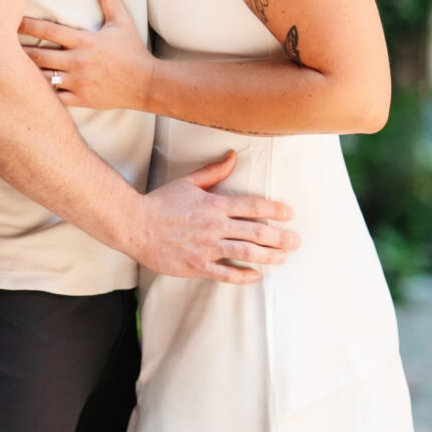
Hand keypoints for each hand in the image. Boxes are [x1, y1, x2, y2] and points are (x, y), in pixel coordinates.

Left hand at [20, 0, 152, 111]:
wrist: (146, 83)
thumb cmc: (132, 50)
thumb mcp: (121, 20)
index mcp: (84, 41)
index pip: (48, 30)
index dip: (26, 25)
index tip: (10, 21)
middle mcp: (78, 61)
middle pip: (38, 56)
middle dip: (17, 51)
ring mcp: (78, 82)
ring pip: (42, 79)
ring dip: (25, 73)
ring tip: (5, 69)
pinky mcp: (80, 99)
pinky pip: (53, 98)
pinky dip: (39, 95)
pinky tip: (26, 91)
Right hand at [134, 153, 298, 282]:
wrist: (134, 225)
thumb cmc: (161, 203)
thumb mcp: (189, 182)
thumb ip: (214, 171)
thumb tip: (233, 155)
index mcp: (214, 204)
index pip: (253, 207)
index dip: (275, 210)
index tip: (290, 214)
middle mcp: (214, 226)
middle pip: (256, 232)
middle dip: (280, 237)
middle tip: (296, 241)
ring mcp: (206, 247)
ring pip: (246, 253)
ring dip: (269, 256)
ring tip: (283, 258)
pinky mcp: (196, 266)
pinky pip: (225, 274)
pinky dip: (243, 276)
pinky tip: (255, 276)